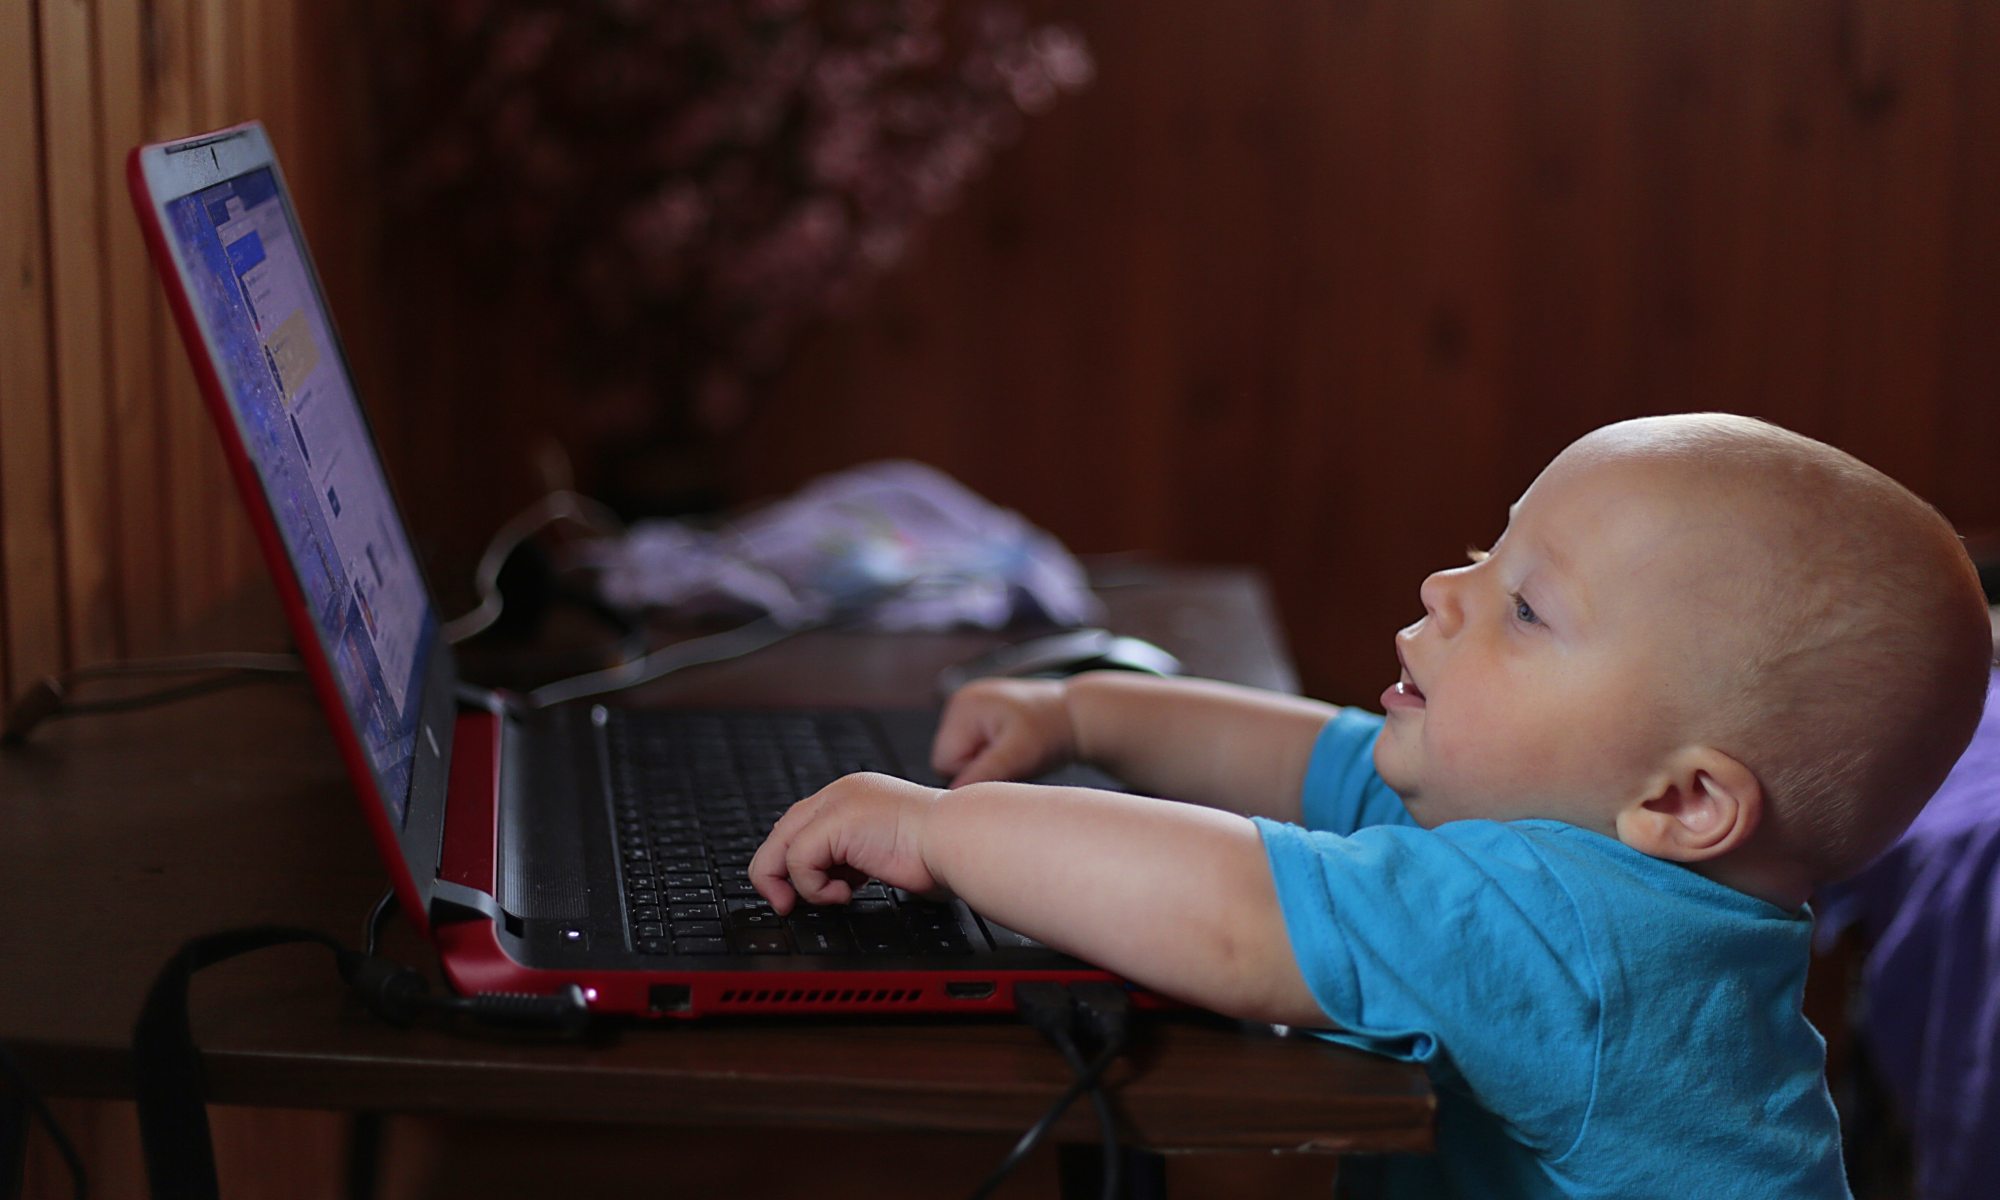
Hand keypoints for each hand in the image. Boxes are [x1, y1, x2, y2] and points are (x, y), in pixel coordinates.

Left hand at [749, 773, 945, 914]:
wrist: (959, 839)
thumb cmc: (941, 851)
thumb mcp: (886, 853)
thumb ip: (857, 859)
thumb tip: (836, 883)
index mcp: (855, 796)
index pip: (803, 825)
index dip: (795, 861)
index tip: (802, 892)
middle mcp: (842, 793)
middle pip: (782, 832)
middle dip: (776, 874)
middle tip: (786, 904)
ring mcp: (837, 804)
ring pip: (780, 847)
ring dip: (798, 884)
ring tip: (831, 897)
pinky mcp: (835, 822)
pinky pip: (798, 861)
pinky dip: (813, 886)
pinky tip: (845, 893)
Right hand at [930, 678, 1076, 786]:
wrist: (1076, 716)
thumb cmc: (1052, 731)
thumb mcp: (1020, 755)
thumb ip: (985, 773)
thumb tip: (954, 795)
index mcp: (963, 706)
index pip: (943, 761)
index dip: (973, 772)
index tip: (1006, 765)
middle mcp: (960, 703)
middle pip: (948, 760)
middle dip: (978, 767)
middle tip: (1011, 759)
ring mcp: (968, 709)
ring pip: (960, 758)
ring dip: (985, 763)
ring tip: (1014, 753)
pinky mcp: (978, 717)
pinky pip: (971, 749)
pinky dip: (990, 755)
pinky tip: (1011, 748)